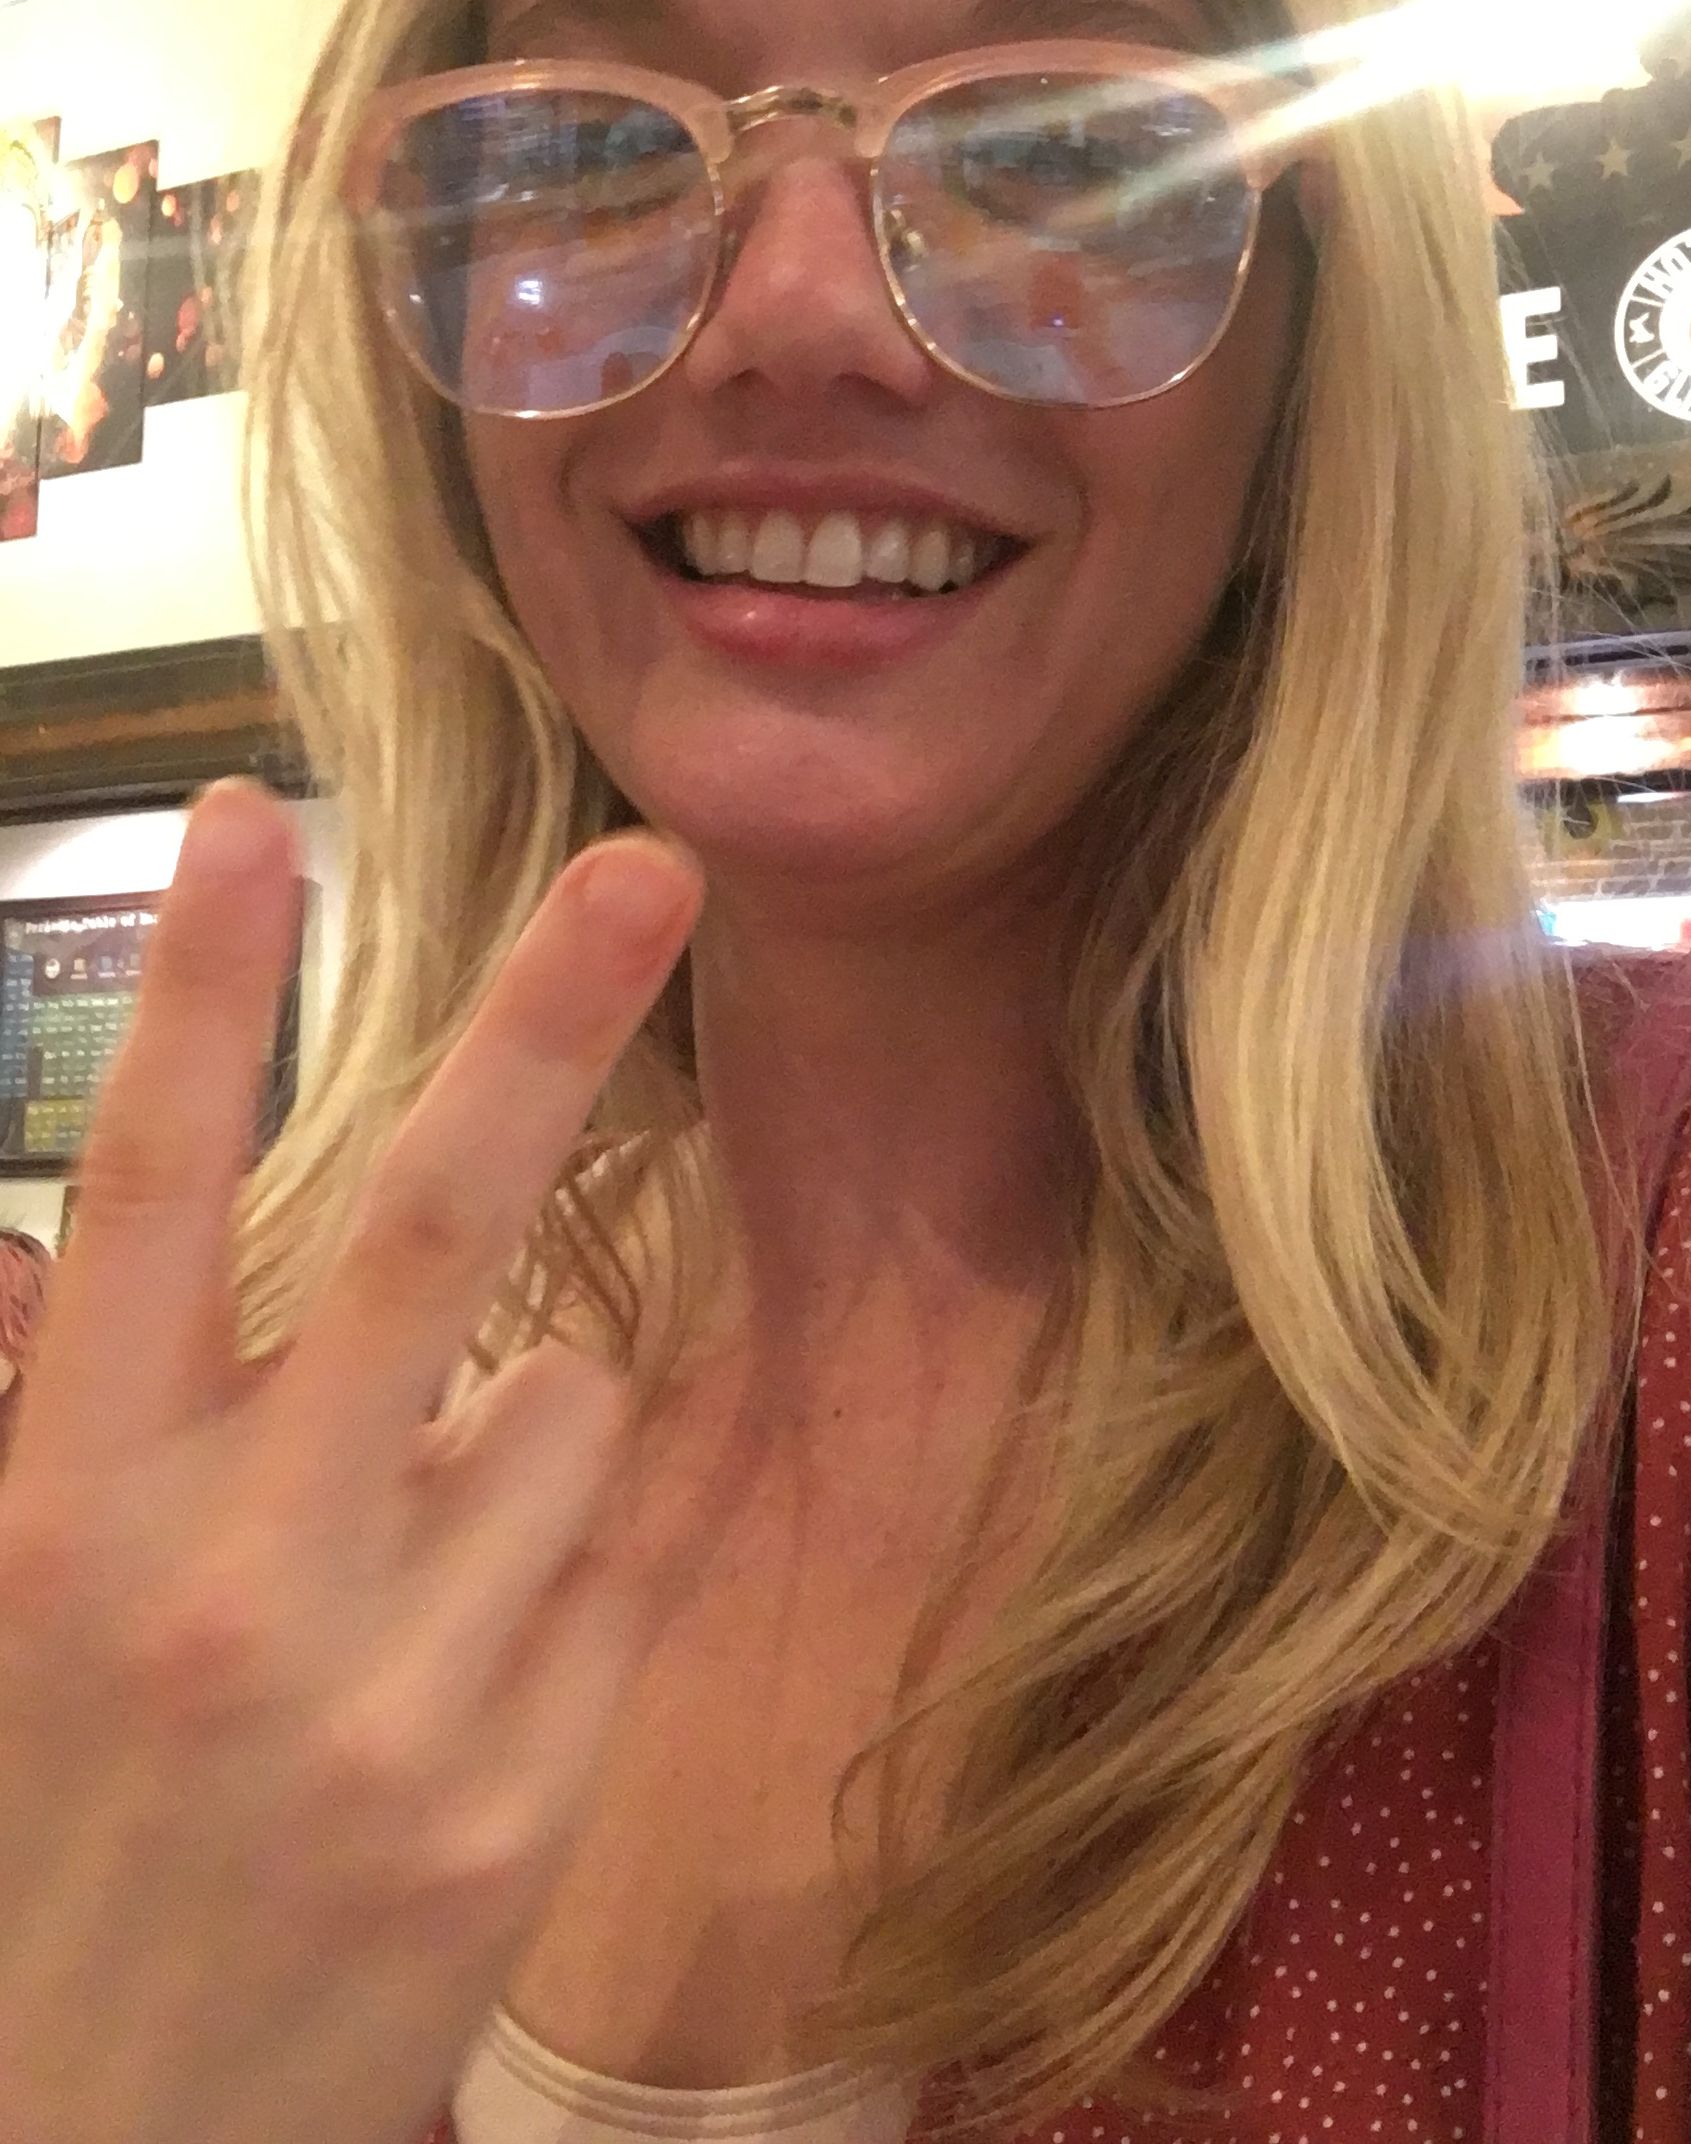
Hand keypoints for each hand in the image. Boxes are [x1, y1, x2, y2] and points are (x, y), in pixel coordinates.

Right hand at [0, 781, 701, 2143]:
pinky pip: (629, 1542)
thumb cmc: (27, 1843)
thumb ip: (44, 1413)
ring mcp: (393, 1694)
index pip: (141, 1194)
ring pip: (568, 1392)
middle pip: (424, 1231)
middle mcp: (230, 1580)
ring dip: (533, 1395)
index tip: (252, 818)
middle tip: (656, 869)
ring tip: (416, 1531)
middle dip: (545, 1024)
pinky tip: (506, 1573)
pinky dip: (602, 1499)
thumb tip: (56, 1246)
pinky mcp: (519, 1798)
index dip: (195, 991)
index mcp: (68, 1512)